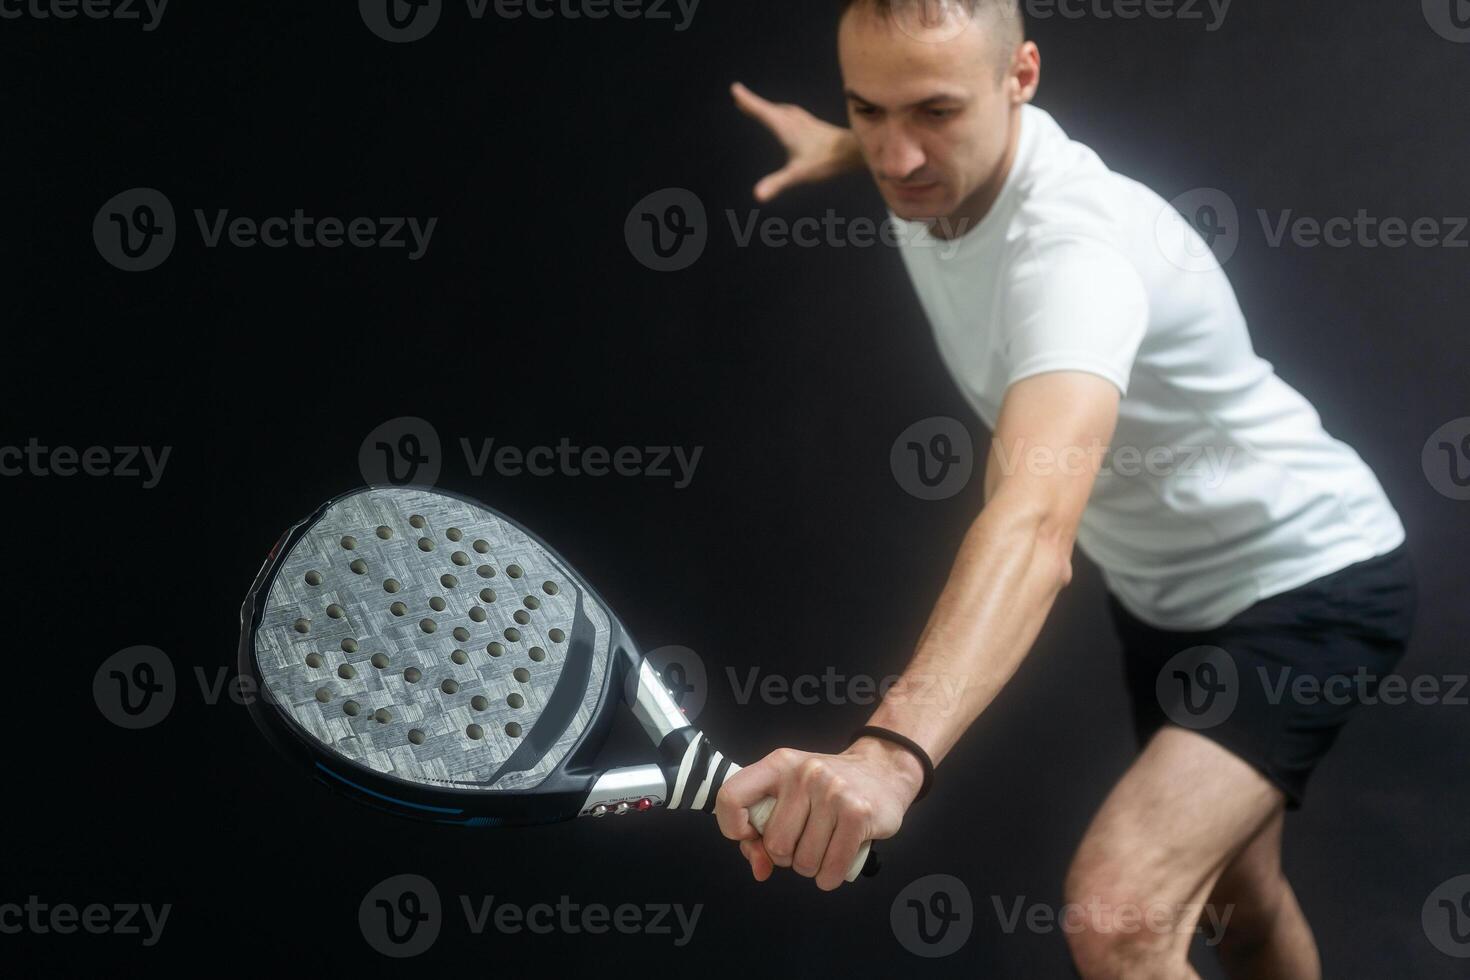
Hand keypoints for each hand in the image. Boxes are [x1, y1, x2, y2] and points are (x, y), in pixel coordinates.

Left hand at [715, 737, 924, 890]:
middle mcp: (803, 774)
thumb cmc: (828, 789)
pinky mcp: (858, 814)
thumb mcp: (791, 795)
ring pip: (804, 862)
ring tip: (823, 847)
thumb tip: (759, 869)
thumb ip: (762, 832)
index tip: (750, 836)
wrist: (883, 771)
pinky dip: (830, 877)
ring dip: (811, 867)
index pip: (731, 796)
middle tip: (803, 841)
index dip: (732, 827)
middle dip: (787, 856)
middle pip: (775, 844)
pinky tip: (835, 863)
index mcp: (778, 764)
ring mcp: (833, 792)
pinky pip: (831, 869)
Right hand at [730, 81, 862, 202]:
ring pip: (781, 110)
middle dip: (754, 104)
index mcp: (786, 127)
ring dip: (767, 108)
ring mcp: (805, 122)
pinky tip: (787, 118)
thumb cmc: (826, 162)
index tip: (735, 88)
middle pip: (769, 109)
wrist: (854, 151)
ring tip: (758, 107)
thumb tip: (757, 196)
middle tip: (739, 97)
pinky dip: (781, 112)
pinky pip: (792, 114)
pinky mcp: (814, 126)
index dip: (748, 101)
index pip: (762, 111)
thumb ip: (777, 183)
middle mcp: (794, 121)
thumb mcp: (797, 174)